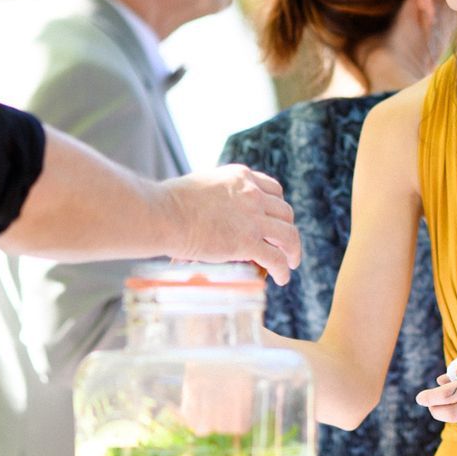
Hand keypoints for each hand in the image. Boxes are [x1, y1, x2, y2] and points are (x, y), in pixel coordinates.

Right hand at [158, 165, 301, 284]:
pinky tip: (281, 278)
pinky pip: (275, 258)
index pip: (272, 189)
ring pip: (288, 234)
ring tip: (291, 263)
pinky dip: (283, 269)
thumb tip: (212, 213)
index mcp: (240, 176)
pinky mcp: (247, 242)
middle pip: (285, 212)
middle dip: (286, 228)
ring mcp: (252, 217)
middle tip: (284, 243)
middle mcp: (252, 193)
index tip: (275, 219)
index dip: (277, 207)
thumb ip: (216, 196)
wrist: (163, 214)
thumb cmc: (169, 203)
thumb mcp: (201, 186)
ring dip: (293, 250)